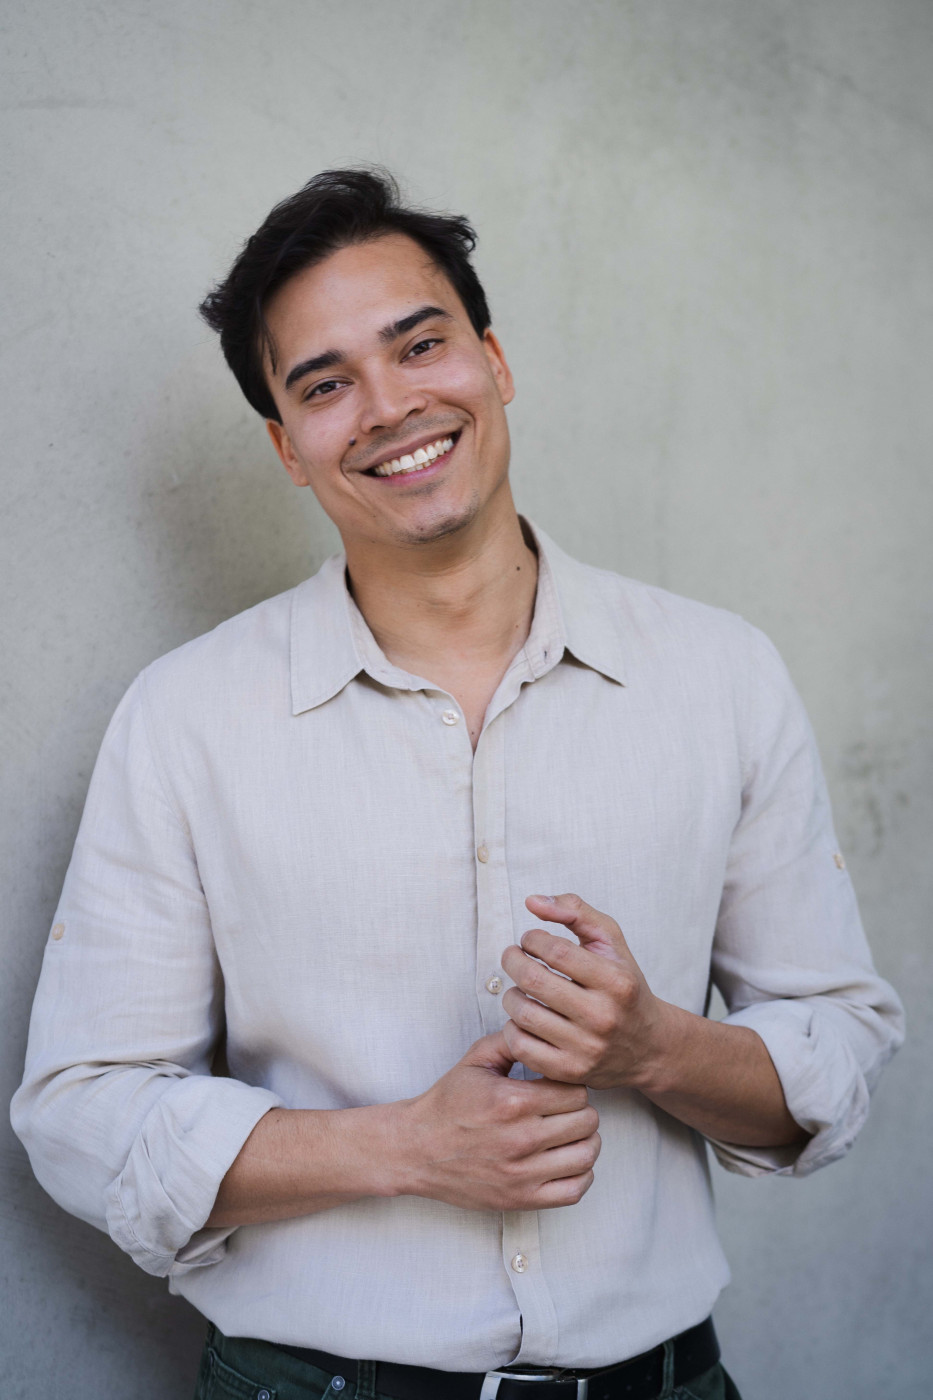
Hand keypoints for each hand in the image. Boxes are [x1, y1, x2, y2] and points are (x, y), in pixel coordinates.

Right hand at [397, 1030, 599, 1210]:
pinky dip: (580, 1174)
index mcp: (512, 1101)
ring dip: (583, 1140)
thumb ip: (512, 1041)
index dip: (571, 1085)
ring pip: (587, 1154)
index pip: (576, 1091)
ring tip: (568, 1133)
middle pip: (586, 1121)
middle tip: (563, 1109)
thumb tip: (541, 1030)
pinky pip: (574, 1190)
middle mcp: (521, 1138)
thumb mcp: (475, 1061)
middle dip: (579, 1110)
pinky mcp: (522, 1199)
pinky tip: (565, 1160)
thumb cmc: (447, 1104)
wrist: (416, 1148)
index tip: (559, 1088)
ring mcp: (522, 1173)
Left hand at [501, 893, 672, 1091]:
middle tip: (513, 957)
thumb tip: (533, 902)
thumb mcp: (611, 941)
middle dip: (512, 960)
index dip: (531, 939)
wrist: (648, 1045)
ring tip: (519, 988)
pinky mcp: (570, 1072)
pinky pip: (520, 1046)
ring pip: (522, 1013)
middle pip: (533, 980)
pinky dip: (512, 1028)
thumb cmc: (624, 986)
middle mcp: (603, 1016)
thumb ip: (576, 911)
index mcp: (616, 981)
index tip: (530, 940)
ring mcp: (586, 1048)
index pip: (555, 950)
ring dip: (510, 994)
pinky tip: (524, 1017)